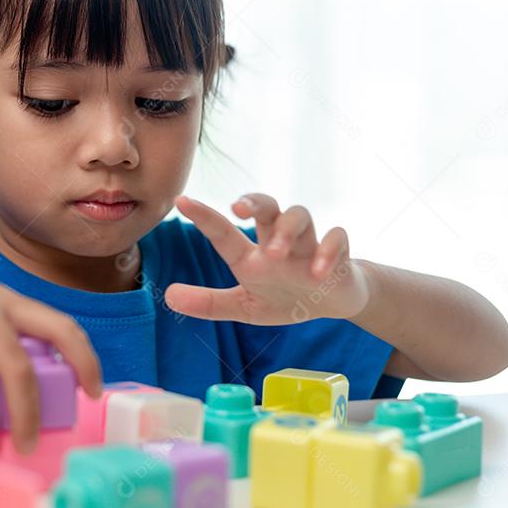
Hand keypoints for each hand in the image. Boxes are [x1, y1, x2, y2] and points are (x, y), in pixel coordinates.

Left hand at [163, 194, 371, 324]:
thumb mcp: (244, 306)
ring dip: (286, 229)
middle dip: (254, 203)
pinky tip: (318, 272)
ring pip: (300, 215)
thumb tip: (168, 296)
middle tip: (239, 210)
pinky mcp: (340, 256)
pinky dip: (329, 251)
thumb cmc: (284, 297)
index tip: (182, 201)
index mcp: (253, 255)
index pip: (225, 232)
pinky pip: (338, 238)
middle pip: (267, 207)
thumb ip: (209, 303)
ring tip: (275, 253)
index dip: (203, 216)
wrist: (332, 304)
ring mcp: (308, 247)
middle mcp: (278, 243)